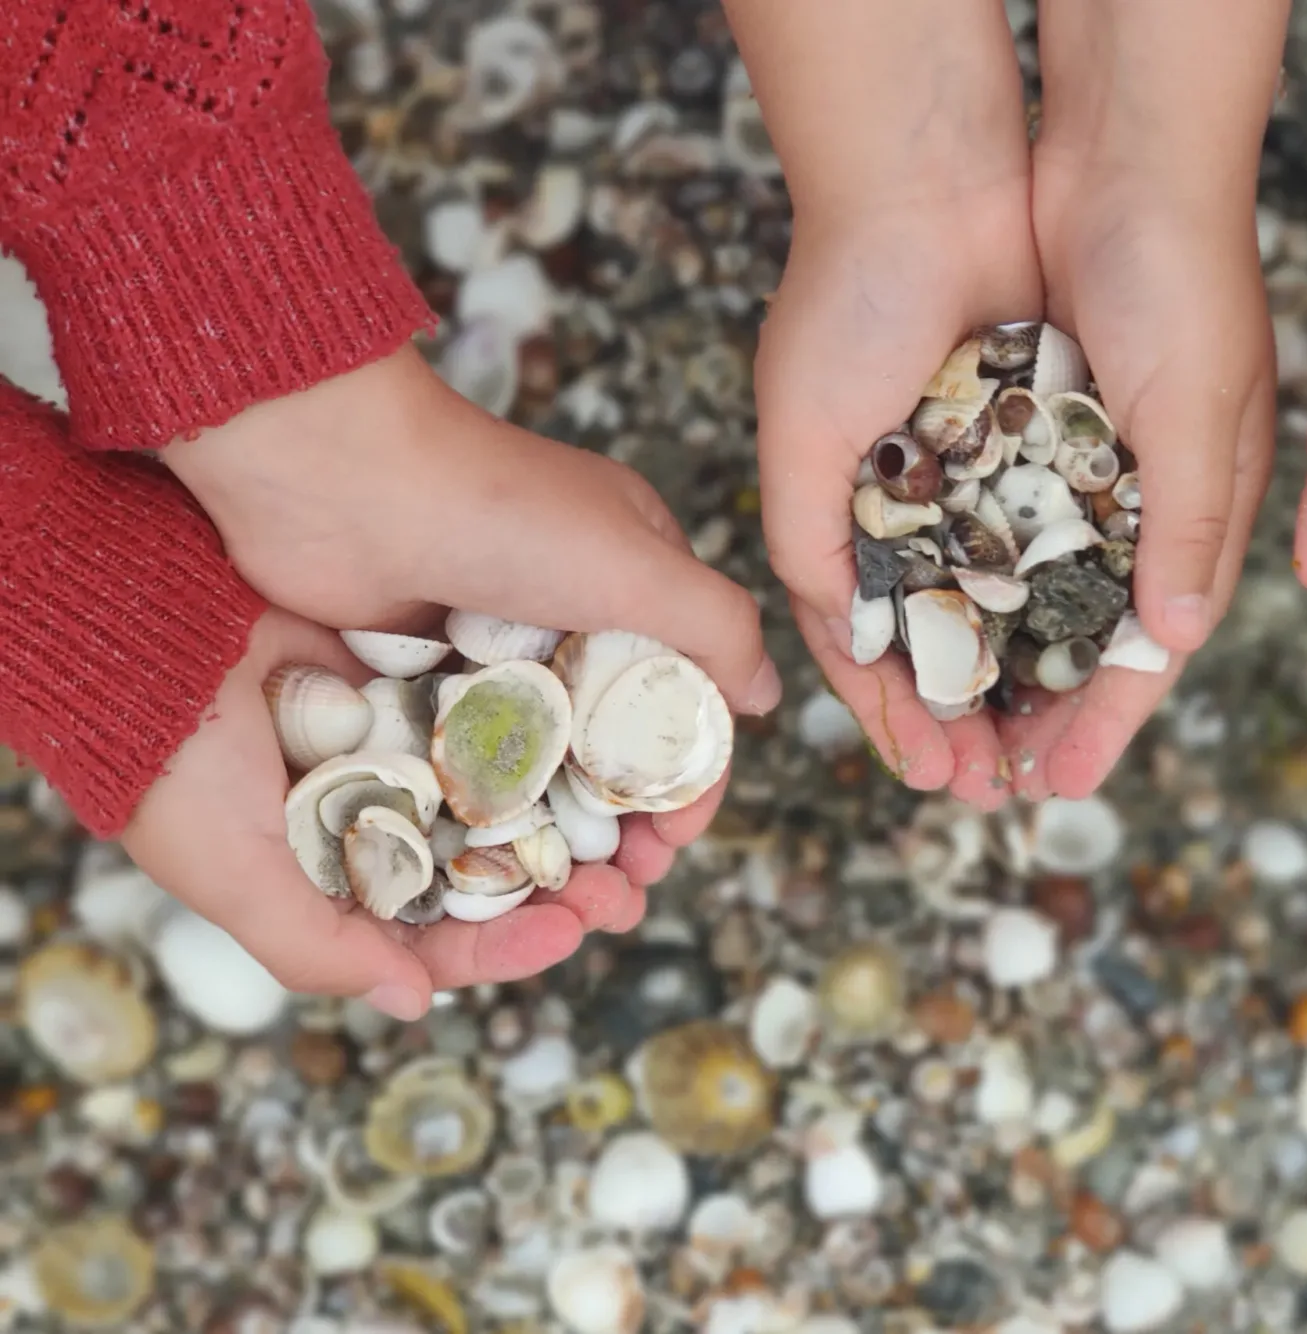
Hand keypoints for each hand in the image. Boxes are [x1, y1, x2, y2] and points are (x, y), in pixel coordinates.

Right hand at [121, 610, 657, 1020]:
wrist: (151, 635)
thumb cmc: (174, 768)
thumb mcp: (232, 874)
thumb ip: (315, 946)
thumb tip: (412, 1001)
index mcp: (342, 886)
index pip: (443, 937)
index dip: (510, 945)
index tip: (568, 932)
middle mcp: (387, 826)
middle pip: (498, 875)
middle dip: (567, 890)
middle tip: (625, 891)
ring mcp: (413, 756)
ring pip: (516, 802)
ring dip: (576, 820)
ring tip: (633, 830)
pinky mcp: (429, 687)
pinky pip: (507, 720)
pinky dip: (552, 737)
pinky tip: (600, 742)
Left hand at [161, 345, 773, 858]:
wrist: (338, 480)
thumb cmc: (498, 509)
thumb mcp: (638, 562)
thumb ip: (718, 631)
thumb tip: (765, 701)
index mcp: (630, 583)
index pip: (683, 700)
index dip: (688, 781)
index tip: (672, 843)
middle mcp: (566, 620)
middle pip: (612, 750)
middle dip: (624, 831)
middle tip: (618, 896)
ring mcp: (489, 655)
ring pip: (539, 771)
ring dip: (559, 842)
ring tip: (561, 902)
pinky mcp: (420, 681)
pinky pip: (466, 766)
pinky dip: (483, 819)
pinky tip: (486, 870)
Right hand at [753, 183, 1043, 808]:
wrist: (934, 186)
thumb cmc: (847, 305)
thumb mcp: (801, 436)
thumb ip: (810, 548)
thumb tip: (839, 655)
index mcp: (868, 519)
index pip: (891, 646)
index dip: (910, 717)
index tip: (933, 779)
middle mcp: (944, 510)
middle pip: (971, 644)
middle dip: (986, 722)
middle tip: (1001, 791)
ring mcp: (1011, 480)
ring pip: (1035, 609)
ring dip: (1044, 687)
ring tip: (1055, 759)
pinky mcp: (1076, 445)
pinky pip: (1091, 547)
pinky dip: (1095, 610)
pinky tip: (1102, 670)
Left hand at [1009, 173, 1273, 796]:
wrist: (1117, 157)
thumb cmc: (1181, 273)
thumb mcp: (1197, 405)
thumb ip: (1189, 521)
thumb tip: (1168, 644)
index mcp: (1193, 508)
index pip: (1148, 644)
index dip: (1106, 719)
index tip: (1060, 784)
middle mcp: (1131, 500)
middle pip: (1078, 637)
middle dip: (1040, 713)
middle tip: (990, 782)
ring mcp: (1071, 467)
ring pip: (1025, 595)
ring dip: (991, 664)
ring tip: (947, 728)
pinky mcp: (1016, 427)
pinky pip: (980, 526)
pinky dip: (954, 580)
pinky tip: (917, 623)